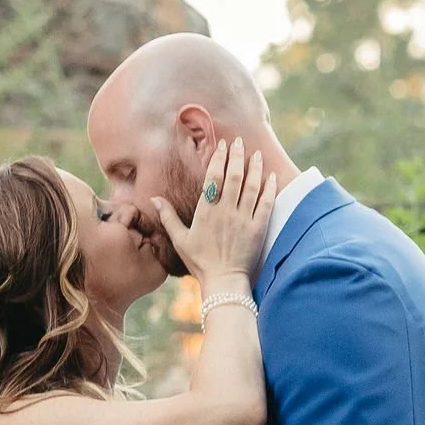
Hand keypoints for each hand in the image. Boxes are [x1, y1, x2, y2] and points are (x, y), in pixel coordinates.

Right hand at [154, 138, 273, 292]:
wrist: (223, 281)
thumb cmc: (200, 262)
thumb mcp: (180, 239)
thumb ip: (168, 217)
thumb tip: (153, 198)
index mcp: (206, 212)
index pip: (213, 178)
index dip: (219, 159)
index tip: (223, 145)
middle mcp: (225, 212)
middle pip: (233, 177)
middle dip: (237, 157)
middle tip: (240, 142)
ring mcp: (243, 220)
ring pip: (251, 186)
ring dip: (254, 168)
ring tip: (256, 153)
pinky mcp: (258, 228)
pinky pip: (266, 203)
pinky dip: (269, 188)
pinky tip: (271, 176)